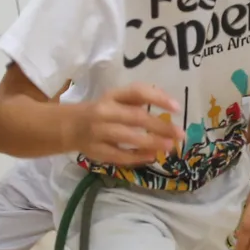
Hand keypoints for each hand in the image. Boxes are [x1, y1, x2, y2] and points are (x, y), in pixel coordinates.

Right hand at [70, 84, 184, 165]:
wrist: (70, 126)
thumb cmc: (103, 111)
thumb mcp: (117, 99)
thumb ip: (139, 99)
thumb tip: (169, 105)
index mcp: (112, 96)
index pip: (136, 92)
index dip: (157, 98)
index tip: (177, 108)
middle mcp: (104, 112)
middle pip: (135, 117)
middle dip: (160, 126)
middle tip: (180, 133)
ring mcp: (99, 132)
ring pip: (128, 138)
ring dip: (151, 143)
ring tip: (170, 147)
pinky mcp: (96, 151)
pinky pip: (119, 155)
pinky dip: (137, 157)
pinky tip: (151, 156)